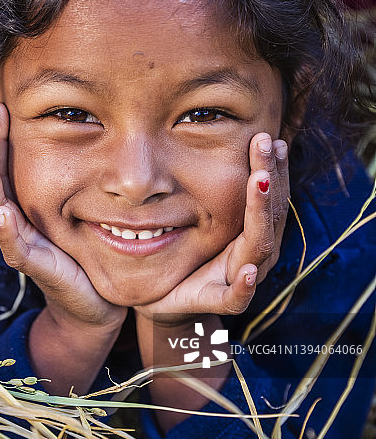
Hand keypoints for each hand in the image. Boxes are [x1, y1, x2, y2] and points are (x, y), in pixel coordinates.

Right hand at [0, 102, 126, 333]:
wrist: (95, 306)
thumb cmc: (85, 256)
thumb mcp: (78, 214)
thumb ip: (75, 185)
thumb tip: (90, 138)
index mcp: (25, 210)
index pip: (5, 169)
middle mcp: (17, 225)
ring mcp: (22, 247)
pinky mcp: (36, 268)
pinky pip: (16, 248)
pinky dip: (8, 229)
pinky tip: (4, 209)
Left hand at [134, 133, 289, 325]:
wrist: (164, 300)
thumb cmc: (189, 254)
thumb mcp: (203, 218)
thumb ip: (214, 189)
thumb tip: (215, 140)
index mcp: (252, 232)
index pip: (269, 196)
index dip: (273, 167)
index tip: (270, 137)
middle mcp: (254, 253)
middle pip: (269, 213)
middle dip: (269, 175)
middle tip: (267, 141)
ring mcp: (239, 278)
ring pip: (259, 246)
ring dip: (260, 212)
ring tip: (259, 182)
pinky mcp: (217, 301)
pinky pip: (237, 297)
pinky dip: (246, 285)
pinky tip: (250, 270)